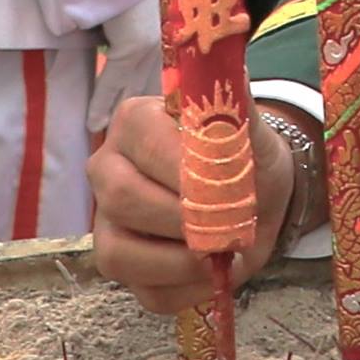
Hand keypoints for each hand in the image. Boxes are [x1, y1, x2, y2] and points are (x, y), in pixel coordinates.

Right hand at [86, 92, 300, 312]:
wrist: (252, 195)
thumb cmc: (243, 155)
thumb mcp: (249, 126)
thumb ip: (233, 101)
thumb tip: (223, 66)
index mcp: (133, 122)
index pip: (148, 147)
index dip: (194, 173)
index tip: (235, 185)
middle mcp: (106, 170)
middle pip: (123, 200)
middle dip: (186, 219)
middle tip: (230, 224)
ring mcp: (107, 223)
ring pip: (121, 255)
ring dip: (184, 263)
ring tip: (224, 250)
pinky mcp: (123, 267)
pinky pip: (144, 294)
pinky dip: (189, 291)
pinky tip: (213, 271)